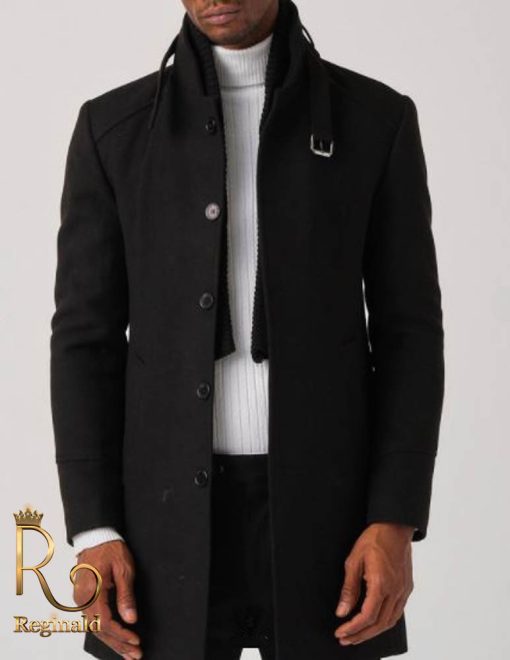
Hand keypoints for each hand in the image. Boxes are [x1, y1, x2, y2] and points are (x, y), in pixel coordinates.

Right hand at [74, 540, 141, 659]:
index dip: (121, 635)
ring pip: (95, 627)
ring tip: (127, 653)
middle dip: (118, 644)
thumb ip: (126, 596)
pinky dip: (105, 631)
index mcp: (91, 593)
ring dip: (112, 641)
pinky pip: (93, 620)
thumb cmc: (110, 549)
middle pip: (99, 630)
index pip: (105, 623)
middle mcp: (82, 600)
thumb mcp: (123, 570)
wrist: (95, 536)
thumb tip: (130, 619)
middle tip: (135, 655)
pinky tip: (115, 638)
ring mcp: (81, 600)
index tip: (136, 641)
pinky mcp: (84, 598)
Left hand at [334, 522, 413, 645]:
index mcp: (381, 584)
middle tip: (346, 639)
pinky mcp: (407, 588)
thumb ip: (349, 588)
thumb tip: (342, 611)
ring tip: (358, 635)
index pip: (367, 616)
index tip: (341, 632)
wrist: (395, 527)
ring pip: (390, 621)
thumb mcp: (354, 561)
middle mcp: (395, 591)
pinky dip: (385, 622)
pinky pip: (397, 612)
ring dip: (373, 632)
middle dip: (361, 635)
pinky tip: (375, 622)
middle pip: (379, 624)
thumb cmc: (374, 540)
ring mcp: (403, 590)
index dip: (353, 628)